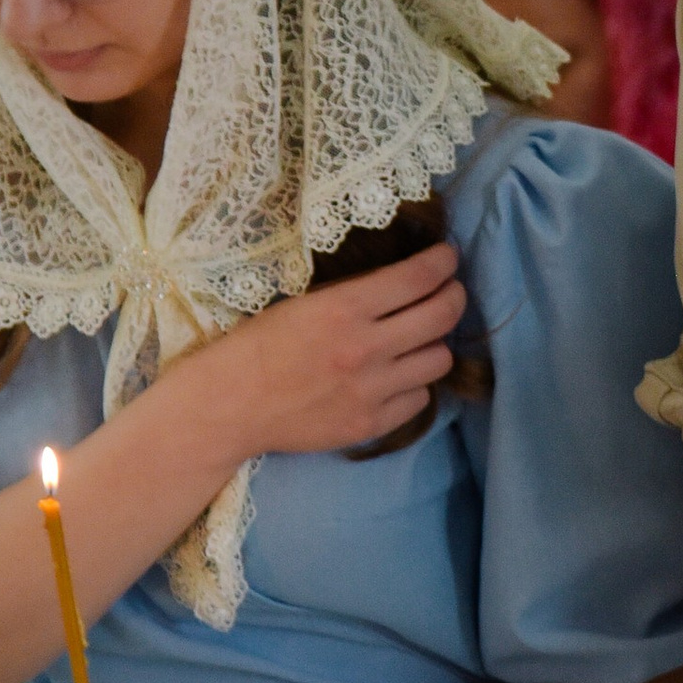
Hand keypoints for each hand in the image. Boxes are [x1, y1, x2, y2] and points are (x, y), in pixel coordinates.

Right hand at [189, 245, 466, 461]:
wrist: (229, 406)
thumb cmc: (257, 346)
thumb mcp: (303, 303)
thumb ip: (354, 294)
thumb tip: (405, 281)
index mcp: (344, 309)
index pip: (418, 278)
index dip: (443, 263)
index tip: (448, 258)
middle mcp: (365, 349)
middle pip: (442, 317)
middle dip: (454, 297)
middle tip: (451, 292)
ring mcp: (371, 391)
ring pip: (439, 361)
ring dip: (434, 344)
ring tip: (419, 339)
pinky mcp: (370, 424)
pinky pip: (419, 400)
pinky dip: (413, 386)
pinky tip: (396, 377)